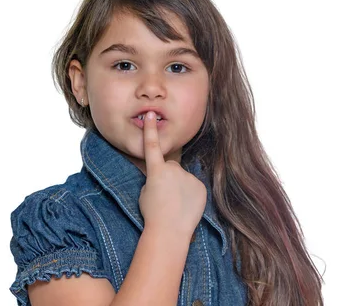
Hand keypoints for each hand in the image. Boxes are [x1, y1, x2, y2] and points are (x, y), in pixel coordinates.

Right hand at [138, 111, 206, 238]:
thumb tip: (164, 175)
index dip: (150, 130)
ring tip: (174, 205)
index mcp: (156, 171)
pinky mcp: (201, 186)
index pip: (152, 146)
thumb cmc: (152, 213)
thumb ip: (155, 178)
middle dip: (167, 177)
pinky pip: (193, 186)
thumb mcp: (145, 193)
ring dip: (179, 187)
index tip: (150, 115)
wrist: (170, 231)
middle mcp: (174, 169)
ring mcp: (189, 177)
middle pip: (170, 167)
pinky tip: (185, 206)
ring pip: (182, 178)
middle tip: (164, 196)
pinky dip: (190, 194)